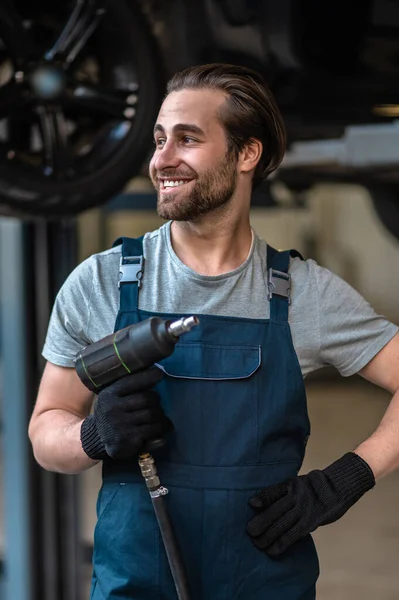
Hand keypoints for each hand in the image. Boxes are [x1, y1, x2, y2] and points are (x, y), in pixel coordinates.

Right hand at [80, 367, 172, 458]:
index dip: (148, 376)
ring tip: (161, 418)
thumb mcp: (114, 396)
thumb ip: (130, 386)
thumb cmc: (113, 413)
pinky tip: (162, 430)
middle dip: (156, 402)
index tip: (159, 374)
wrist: (97, 439)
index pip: (132, 382)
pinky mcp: (128, 440)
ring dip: (161, 417)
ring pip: (153, 415)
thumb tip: (157, 373)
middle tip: (157, 405)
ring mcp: (119, 426)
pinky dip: (162, 429)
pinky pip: (154, 431)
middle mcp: (112, 409)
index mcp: (108, 395)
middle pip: (148, 399)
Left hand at [246, 452, 374, 556]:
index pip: (272, 492)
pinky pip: (293, 535)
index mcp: (291, 485)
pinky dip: (281, 543)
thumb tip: (259, 503)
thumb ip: (282, 492)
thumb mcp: (297, 483)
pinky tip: (272, 550)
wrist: (338, 488)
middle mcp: (296, 497)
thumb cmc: (315, 486)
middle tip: (249, 532)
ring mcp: (303, 510)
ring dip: (268, 536)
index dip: (262, 499)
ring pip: (281, 525)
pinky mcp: (310, 523)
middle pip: (274, 511)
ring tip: (257, 543)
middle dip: (260, 523)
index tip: (251, 505)